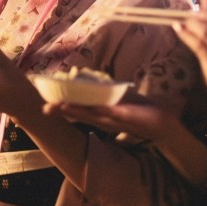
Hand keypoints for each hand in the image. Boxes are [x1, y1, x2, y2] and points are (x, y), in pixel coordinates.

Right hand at [43, 90, 175, 142]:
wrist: (162, 124)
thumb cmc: (140, 111)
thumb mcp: (119, 101)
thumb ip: (105, 94)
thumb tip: (92, 82)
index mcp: (101, 114)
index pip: (77, 109)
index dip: (61, 106)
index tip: (45, 104)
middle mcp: (104, 119)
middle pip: (79, 113)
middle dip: (62, 110)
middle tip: (45, 108)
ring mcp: (114, 119)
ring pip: (90, 114)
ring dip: (75, 111)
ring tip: (60, 107)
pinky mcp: (126, 116)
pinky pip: (110, 112)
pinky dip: (100, 109)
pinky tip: (92, 106)